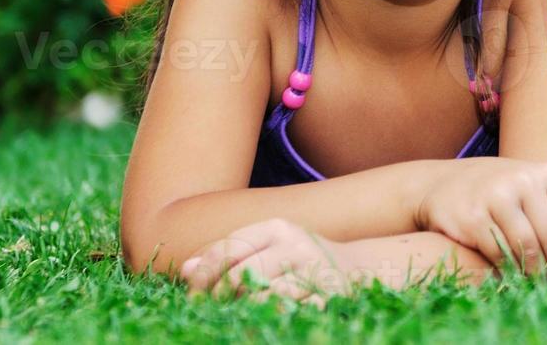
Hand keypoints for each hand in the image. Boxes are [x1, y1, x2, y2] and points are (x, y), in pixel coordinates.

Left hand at [180, 218, 351, 305]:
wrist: (361, 267)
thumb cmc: (302, 260)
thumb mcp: (268, 248)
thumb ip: (229, 255)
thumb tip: (185, 270)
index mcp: (278, 228)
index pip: (229, 247)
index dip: (204, 272)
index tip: (194, 293)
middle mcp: (296, 244)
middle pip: (241, 273)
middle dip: (219, 296)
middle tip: (210, 309)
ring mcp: (313, 270)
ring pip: (262, 296)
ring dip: (242, 310)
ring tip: (234, 315)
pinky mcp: (327, 295)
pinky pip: (288, 312)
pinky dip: (269, 317)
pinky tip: (262, 319)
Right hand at [415, 158, 546, 276]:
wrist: (442, 184)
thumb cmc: (496, 193)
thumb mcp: (529, 189)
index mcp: (545, 174)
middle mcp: (523, 181)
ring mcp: (496, 197)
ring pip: (528, 246)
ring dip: (537, 272)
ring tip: (541, 285)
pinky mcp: (473, 217)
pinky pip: (500, 253)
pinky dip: (511, 270)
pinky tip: (515, 278)